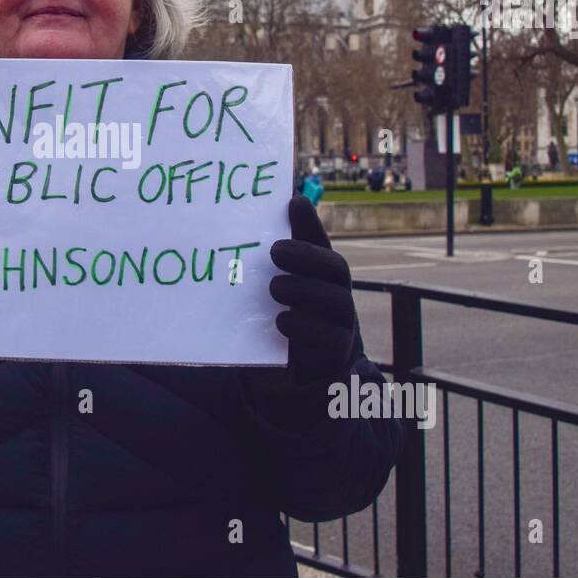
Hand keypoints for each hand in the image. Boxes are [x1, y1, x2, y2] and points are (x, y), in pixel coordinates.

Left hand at [268, 195, 358, 383]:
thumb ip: (261, 267)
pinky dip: (305, 327)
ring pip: (337, 300)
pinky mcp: (336, 352)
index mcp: (322, 275)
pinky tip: (281, 321)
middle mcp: (338, 293)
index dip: (310, 223)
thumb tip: (234, 239)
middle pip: (336, 268)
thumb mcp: (271, 292)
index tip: (293, 203)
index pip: (320, 243)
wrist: (298, 374)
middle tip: (276, 251)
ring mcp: (342, 323)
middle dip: (307, 256)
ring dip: (304, 290)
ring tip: (275, 287)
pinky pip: (330, 337)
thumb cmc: (284, 320)